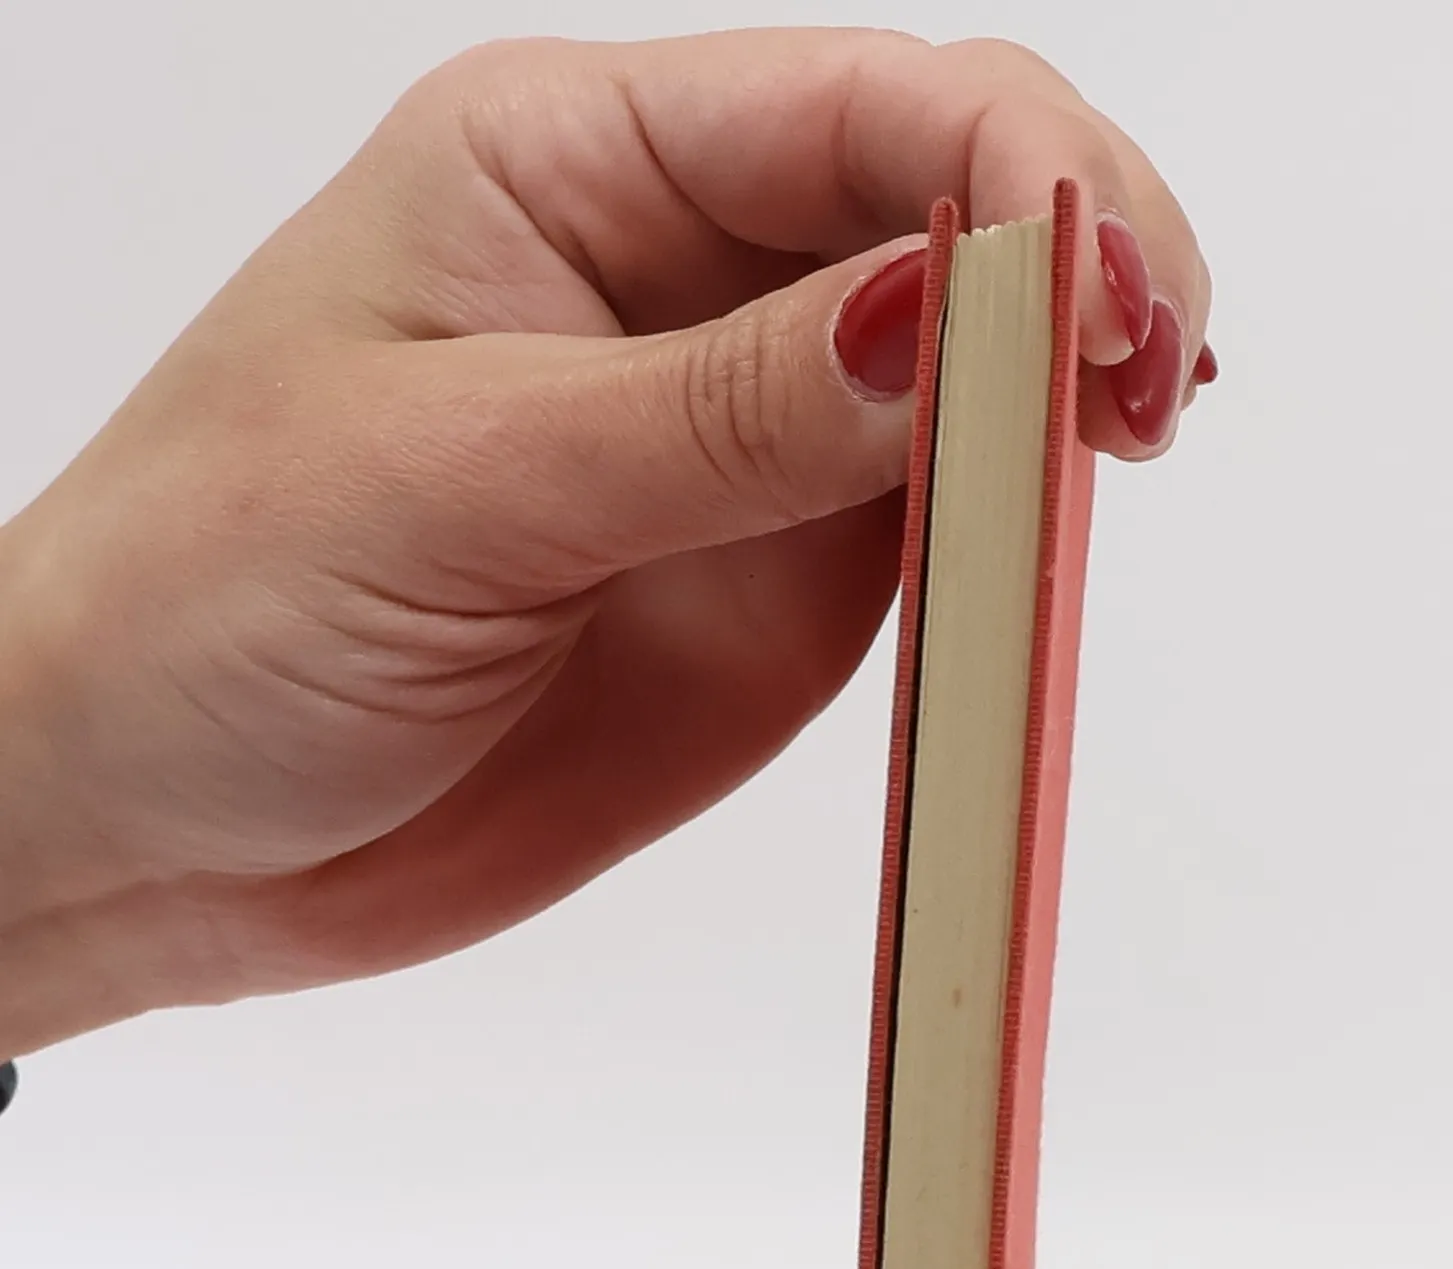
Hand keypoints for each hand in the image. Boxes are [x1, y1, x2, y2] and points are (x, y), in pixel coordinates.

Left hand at [0, 29, 1211, 1057]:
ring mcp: (742, 444)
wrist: (148, 823)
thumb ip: (717, 412)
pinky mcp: (771, 588)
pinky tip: (1061, 546)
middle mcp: (679, 284)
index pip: (859, 108)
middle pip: (950, 210)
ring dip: (1071, 404)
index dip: (1020, 174)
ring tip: (1132, 455)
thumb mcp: (455, 481)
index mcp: (571, 168)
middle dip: (1082, 271)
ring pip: (972, 376)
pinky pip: (936, 536)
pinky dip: (1021, 540)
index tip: (1102, 301)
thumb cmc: (206, 605)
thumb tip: (954, 317)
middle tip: (1152, 385)